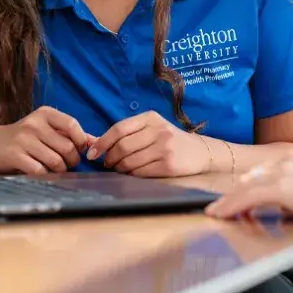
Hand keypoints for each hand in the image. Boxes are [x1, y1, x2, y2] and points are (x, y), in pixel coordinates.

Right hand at [0, 106, 90, 174]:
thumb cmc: (26, 136)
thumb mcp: (46, 128)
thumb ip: (70, 134)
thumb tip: (95, 142)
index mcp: (44, 114)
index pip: (72, 124)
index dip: (81, 140)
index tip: (80, 149)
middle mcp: (33, 124)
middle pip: (67, 147)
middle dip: (72, 160)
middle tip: (69, 163)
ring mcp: (23, 140)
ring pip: (55, 161)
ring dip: (61, 169)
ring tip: (57, 169)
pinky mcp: (14, 156)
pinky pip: (40, 170)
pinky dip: (46, 175)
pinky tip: (44, 172)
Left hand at [88, 112, 210, 176]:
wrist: (200, 152)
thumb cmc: (169, 140)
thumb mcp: (151, 128)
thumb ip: (127, 133)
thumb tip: (93, 143)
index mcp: (151, 118)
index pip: (119, 129)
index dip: (102, 143)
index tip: (92, 154)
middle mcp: (158, 130)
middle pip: (122, 146)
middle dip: (110, 158)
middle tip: (108, 163)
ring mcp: (165, 148)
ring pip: (129, 161)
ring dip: (120, 168)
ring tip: (121, 168)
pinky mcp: (169, 165)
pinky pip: (140, 172)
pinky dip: (132, 174)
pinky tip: (133, 173)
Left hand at [204, 147, 292, 224]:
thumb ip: (292, 187)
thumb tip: (270, 202)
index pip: (259, 171)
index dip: (243, 187)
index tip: (232, 198)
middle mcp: (285, 158)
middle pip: (248, 177)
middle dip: (232, 195)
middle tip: (218, 209)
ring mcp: (283, 170)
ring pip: (244, 187)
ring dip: (227, 203)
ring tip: (215, 213)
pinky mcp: (282, 186)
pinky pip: (248, 197)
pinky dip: (231, 206)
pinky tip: (221, 214)